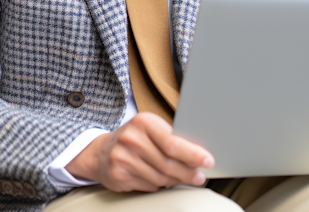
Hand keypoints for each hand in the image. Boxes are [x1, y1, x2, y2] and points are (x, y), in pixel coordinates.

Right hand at [66, 112, 214, 191]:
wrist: (100, 151)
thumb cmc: (133, 138)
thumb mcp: (150, 129)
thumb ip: (170, 138)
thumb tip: (198, 154)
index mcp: (143, 122)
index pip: (173, 142)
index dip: (193, 154)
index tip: (207, 160)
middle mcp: (132, 139)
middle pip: (169, 163)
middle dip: (188, 172)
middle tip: (200, 176)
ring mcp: (123, 158)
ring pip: (161, 178)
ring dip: (175, 180)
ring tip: (182, 178)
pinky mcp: (119, 175)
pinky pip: (149, 186)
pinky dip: (159, 185)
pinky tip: (160, 179)